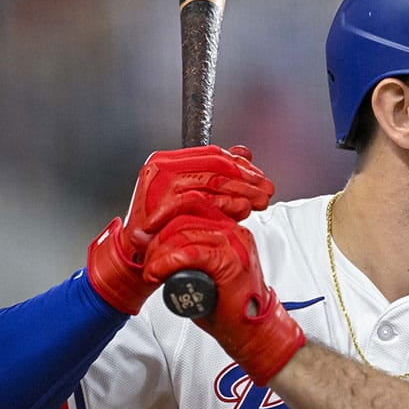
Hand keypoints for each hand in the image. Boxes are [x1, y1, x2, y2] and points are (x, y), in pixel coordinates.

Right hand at [87, 145, 273, 313]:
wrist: (143, 255)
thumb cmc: (167, 227)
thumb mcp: (197, 196)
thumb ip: (218, 174)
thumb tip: (244, 154)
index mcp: (168, 161)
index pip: (212, 154)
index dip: (242, 166)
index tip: (260, 177)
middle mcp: (161, 167)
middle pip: (215, 166)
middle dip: (247, 179)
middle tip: (265, 190)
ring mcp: (158, 184)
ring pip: (211, 181)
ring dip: (241, 192)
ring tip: (257, 202)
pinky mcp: (159, 203)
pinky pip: (200, 200)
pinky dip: (224, 204)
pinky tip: (240, 210)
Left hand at [142, 214, 304, 384]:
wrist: (252, 329)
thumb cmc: (228, 306)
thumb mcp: (201, 270)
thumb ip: (182, 252)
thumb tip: (148, 241)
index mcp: (229, 229)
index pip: (192, 205)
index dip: (163, 214)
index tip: (145, 230)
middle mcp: (233, 232)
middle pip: (183, 219)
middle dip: (156, 240)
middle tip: (148, 261)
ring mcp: (234, 246)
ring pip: (183, 235)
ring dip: (158, 254)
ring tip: (152, 272)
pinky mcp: (230, 263)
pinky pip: (190, 254)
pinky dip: (168, 263)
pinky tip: (158, 273)